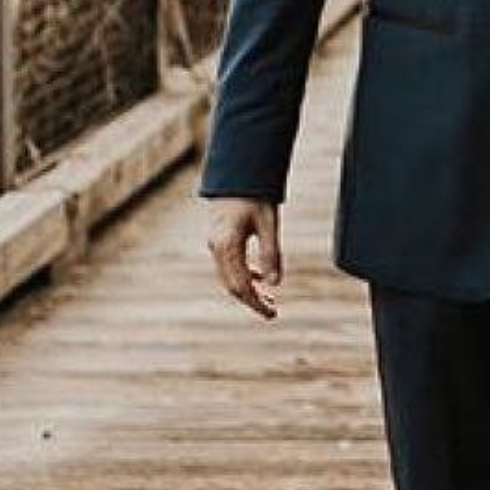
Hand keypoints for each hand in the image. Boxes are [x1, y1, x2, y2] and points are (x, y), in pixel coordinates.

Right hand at [205, 198, 283, 318]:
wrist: (236, 174)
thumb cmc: (255, 196)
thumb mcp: (269, 223)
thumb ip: (271, 253)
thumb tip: (275, 284)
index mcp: (227, 245)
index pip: (241, 285)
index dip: (256, 303)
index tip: (272, 314)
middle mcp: (216, 248)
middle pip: (232, 285)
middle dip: (252, 300)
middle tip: (273, 311)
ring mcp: (214, 245)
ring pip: (229, 277)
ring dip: (248, 290)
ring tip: (269, 299)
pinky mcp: (218, 241)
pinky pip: (229, 266)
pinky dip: (244, 276)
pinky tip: (260, 279)